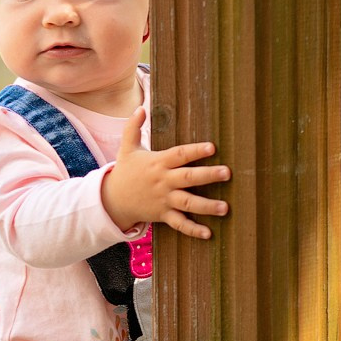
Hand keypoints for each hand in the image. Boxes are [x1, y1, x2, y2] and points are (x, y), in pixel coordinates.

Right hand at [101, 107, 229, 240]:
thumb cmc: (125, 171)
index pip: (179, 155)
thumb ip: (133, 127)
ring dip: (207, 206)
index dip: (195, 151)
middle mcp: (163, 181)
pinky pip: (179, 223)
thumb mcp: (127, 148)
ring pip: (188, 203)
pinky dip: (193, 230)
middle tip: (227, 173)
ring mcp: (164, 200)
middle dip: (208, 176)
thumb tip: (140, 107)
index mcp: (158, 163)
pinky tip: (209, 233)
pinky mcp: (163, 215)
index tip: (212, 147)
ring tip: (225, 207)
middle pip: (188, 178)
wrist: (112, 200)